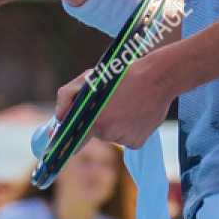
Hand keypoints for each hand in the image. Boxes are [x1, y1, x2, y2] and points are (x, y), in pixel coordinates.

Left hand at [52, 55, 170, 148]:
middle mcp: (109, 133)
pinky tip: (134, 113)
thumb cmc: (123, 75)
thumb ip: (67, 95)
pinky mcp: (138, 142)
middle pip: (95, 133)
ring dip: (114, 124)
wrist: (158, 78)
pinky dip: (128, 129)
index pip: (75, 141)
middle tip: (109, 104)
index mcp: (96, 118)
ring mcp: (125, 139)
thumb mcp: (90, 77)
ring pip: (111, 135)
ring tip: (125, 105)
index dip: (67, 141)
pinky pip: (126, 139)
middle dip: (98, 121)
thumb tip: (59, 117)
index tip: (61, 142)